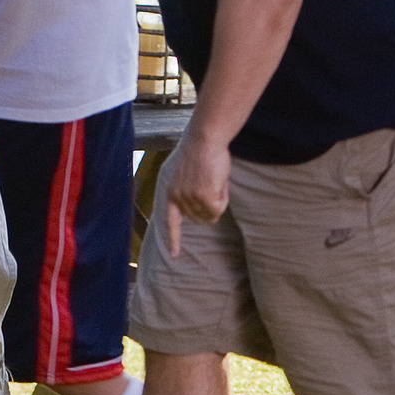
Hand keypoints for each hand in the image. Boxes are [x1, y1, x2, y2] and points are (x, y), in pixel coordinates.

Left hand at [162, 128, 230, 256]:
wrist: (204, 139)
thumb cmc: (200, 151)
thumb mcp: (187, 174)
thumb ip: (189, 192)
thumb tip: (203, 211)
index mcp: (170, 192)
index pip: (170, 222)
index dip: (174, 239)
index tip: (174, 255)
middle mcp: (177, 198)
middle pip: (199, 219)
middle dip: (210, 208)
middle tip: (214, 185)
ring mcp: (190, 199)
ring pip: (210, 215)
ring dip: (218, 201)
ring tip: (215, 180)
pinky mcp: (204, 197)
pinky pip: (219, 209)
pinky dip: (224, 198)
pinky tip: (221, 183)